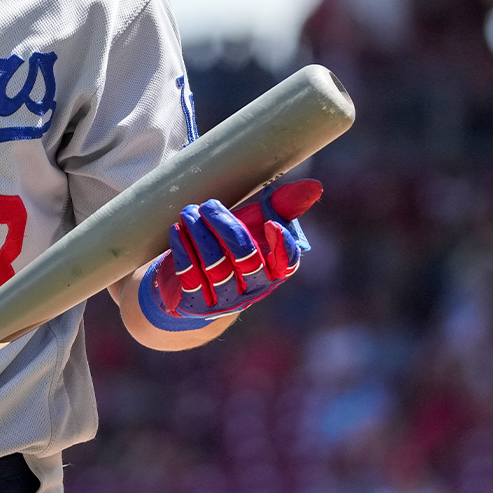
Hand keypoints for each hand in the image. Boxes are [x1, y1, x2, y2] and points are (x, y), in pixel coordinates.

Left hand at [137, 180, 316, 330]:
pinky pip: (190, 277)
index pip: (286, 263)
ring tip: (188, 212)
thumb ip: (282, 208)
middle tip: (209, 204)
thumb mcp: (253, 227)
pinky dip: (183, 250)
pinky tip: (176, 230)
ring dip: (200, 234)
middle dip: (226, 226)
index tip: (269, 222)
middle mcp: (252, 289)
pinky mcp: (195, 306)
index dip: (281, 245)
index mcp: (272, 272)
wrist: (189, 290)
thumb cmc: (227, 250)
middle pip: (245, 256)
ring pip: (215, 265)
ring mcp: (224, 300)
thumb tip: (315, 186)